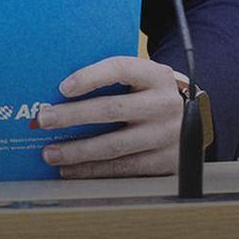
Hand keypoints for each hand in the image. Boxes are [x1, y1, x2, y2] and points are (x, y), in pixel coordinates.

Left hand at [34, 56, 183, 177]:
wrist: (194, 124)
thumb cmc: (151, 98)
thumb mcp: (143, 82)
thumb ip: (113, 82)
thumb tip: (60, 92)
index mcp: (157, 76)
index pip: (121, 68)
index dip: (90, 77)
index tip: (62, 88)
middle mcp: (165, 104)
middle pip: (112, 109)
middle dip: (73, 116)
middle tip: (44, 120)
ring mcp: (167, 136)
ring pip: (114, 146)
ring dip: (77, 151)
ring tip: (50, 153)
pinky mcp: (165, 163)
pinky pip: (122, 169)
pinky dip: (92, 171)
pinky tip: (71, 169)